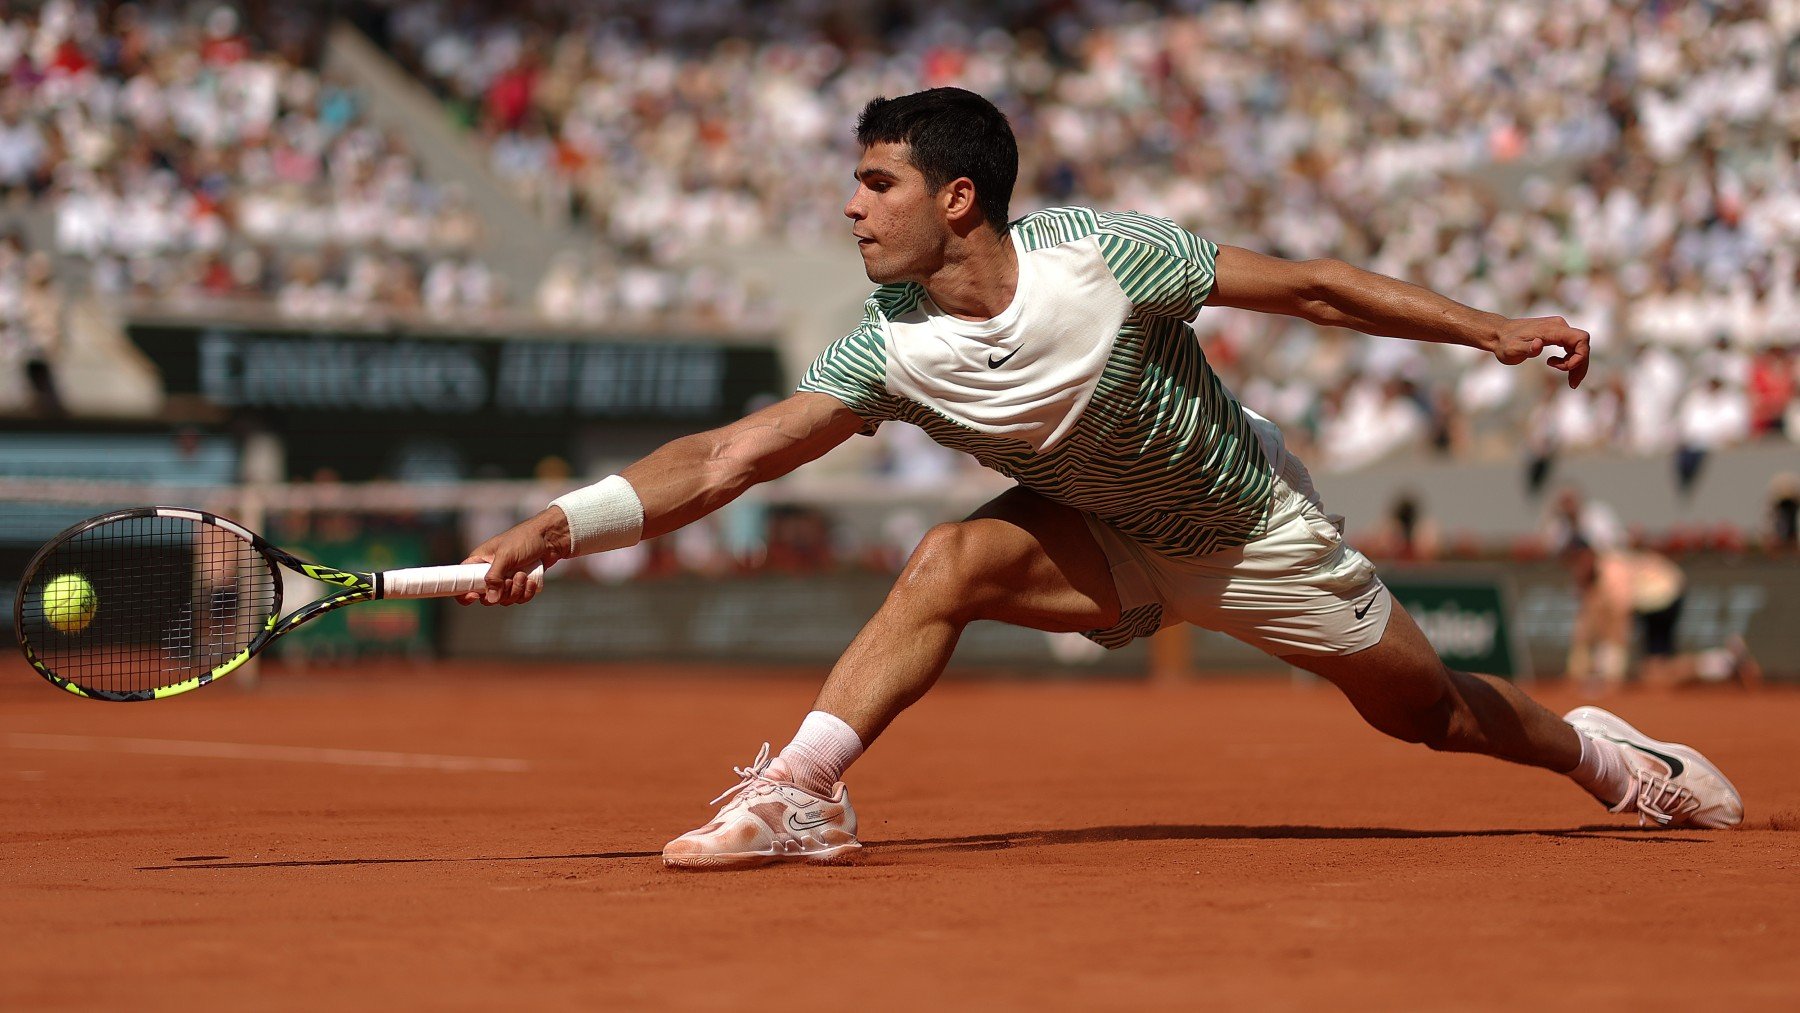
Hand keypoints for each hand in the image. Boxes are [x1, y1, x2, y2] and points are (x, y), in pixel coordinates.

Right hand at [456, 507, 570, 605]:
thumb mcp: (506, 555)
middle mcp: (490, 572)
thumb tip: (490, 600)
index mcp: (479, 562)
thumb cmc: (524, 539)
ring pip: (504, 600)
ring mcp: (506, 579)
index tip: (475, 596)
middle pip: (486, 597)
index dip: (464, 593)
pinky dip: (526, 593)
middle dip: (500, 593)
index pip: (462, 582)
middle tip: (510, 580)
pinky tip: (531, 581)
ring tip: (523, 575)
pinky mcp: (521, 584)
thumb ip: (495, 577)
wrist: (550, 538)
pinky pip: (519, 598)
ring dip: (516, 591)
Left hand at [1489, 316, 1590, 387]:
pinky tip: (1555, 365)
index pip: (1581, 339)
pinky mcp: (1556, 334)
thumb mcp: (1512, 349)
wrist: (1499, 334)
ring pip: (1578, 347)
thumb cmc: (1504, 343)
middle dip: (1580, 365)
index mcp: (1552, 329)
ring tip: (1568, 380)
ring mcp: (1558, 329)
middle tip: (1572, 384)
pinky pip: (1571, 347)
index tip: (1568, 369)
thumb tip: (1539, 344)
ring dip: (1576, 364)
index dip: (1581, 355)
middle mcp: (1559, 326)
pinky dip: (1570, 359)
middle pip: (1582, 345)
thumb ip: (1526, 348)